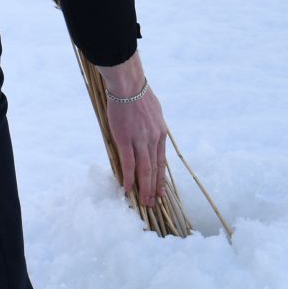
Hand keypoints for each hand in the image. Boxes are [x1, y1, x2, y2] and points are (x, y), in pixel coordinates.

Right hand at [95, 55, 168, 207]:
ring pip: (144, 170)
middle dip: (154, 188)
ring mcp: (140, 141)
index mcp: (161, 133)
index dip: (162, 178)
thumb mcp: (155, 112)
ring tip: (144, 201)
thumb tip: (153, 133)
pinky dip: (129, 178)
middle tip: (152, 203)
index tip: (162, 192)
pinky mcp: (125, 140)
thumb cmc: (139, 95)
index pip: (162, 161)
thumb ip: (154, 126)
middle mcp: (153, 140)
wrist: (128, 85)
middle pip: (155, 169)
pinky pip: (128, 163)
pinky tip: (127, 188)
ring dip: (144, 188)